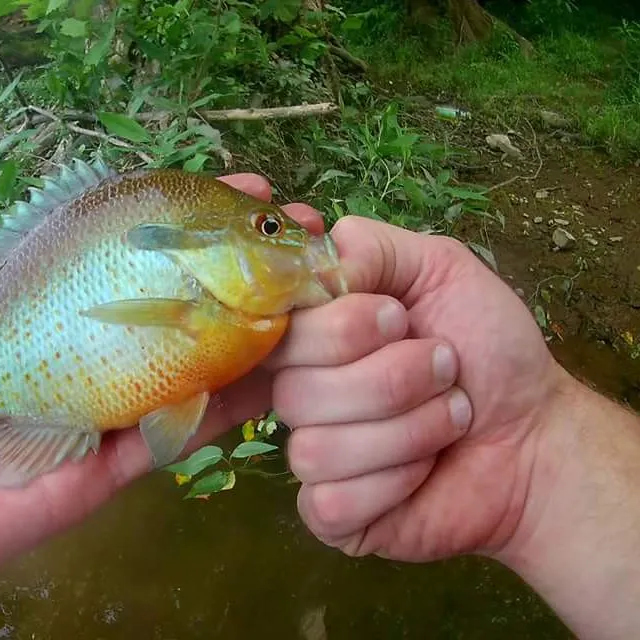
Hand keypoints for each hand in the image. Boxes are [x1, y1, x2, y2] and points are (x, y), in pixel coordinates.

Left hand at [0, 161, 409, 608]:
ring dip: (260, 325)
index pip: (127, 250)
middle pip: (179, 299)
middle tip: (303, 228)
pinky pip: (183, 427)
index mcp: (46, 305)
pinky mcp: (111, 458)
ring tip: (319, 286)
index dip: (184, 216)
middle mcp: (88, 346)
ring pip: (198, 361)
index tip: (240, 184)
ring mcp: (107, 402)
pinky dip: (234, 401)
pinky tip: (282, 366)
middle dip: (246, 262)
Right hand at [275, 215, 569, 559]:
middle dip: (391, 378)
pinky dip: (395, 482)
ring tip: (451, 420)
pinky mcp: (328, 513)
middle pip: (294, 390)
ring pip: (315, 448)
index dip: (339, 327)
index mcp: (313, 334)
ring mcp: (310, 454)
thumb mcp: (441, 268)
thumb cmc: (487, 348)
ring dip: (406, 431)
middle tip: (444, 367)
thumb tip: (312, 263)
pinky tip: (426, 472)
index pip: (274, 328)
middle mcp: (300, 390)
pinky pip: (330, 501)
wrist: (537, 435)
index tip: (397, 319)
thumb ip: (371, 248)